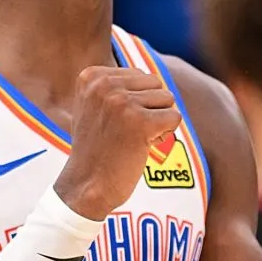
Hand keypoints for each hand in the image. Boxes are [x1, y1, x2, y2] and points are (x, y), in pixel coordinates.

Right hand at [55, 66, 180, 220]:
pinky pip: (174, 117)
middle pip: (155, 84)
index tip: (115, 122)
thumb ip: (117, 85)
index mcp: (92, 76)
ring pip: (167, 99)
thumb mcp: (95, 105)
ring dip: (157, 122)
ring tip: (133, 139)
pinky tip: (143, 146)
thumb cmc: (97, 147)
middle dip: (150, 108)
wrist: (86, 185)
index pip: (140, 75)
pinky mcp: (140, 122)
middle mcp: (104, 85)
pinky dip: (166, 134)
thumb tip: (153, 78)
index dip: (136, 101)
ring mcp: (121, 103)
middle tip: (127, 132)